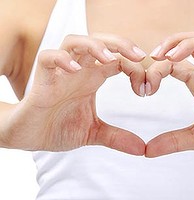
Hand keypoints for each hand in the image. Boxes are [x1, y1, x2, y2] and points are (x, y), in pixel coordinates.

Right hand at [5, 34, 146, 154]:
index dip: (136, 68)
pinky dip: (61, 59)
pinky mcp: (42, 80)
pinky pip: (48, 58)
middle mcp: (79, 70)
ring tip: (109, 58)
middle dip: (121, 43)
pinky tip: (76, 70)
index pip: (118, 59)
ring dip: (94, 45)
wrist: (30, 136)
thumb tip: (142, 149)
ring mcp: (60, 73)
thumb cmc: (59, 127)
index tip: (146, 89)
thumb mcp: (93, 133)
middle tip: (140, 56)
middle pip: (99, 41)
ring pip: (74, 41)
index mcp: (93, 78)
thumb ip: (117, 137)